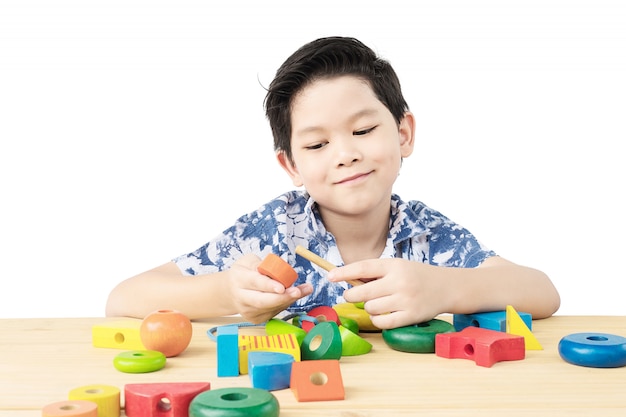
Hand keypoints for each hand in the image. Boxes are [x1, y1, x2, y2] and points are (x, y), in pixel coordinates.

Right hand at [227, 254, 312, 323]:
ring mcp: (248, 311)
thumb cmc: (243, 273)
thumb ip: (263, 264)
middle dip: (282, 297)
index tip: (282, 287)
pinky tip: (292, 295)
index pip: (255, 283)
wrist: (230, 292)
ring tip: (305, 289)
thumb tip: (281, 271)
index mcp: (239, 279)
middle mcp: (242, 298)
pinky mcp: (256, 319)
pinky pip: (274, 311)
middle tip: (298, 291)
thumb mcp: (248, 261)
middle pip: (263, 301)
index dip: (269, 285)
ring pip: (271, 308)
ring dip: (289, 300)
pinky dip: (286, 303)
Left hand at [328, 258, 448, 328]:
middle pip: (362, 292)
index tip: (330, 276)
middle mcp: (399, 282)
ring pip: (370, 308)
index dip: (344, 272)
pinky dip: (376, 320)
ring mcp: (405, 300)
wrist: (446, 287)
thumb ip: (375, 273)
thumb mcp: (397, 266)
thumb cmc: (415, 275)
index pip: (363, 267)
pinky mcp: (410, 316)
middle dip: (351, 295)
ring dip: (368, 307)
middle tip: (351, 295)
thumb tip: (347, 280)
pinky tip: (380, 314)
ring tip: (375, 303)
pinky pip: (382, 322)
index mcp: (394, 265)